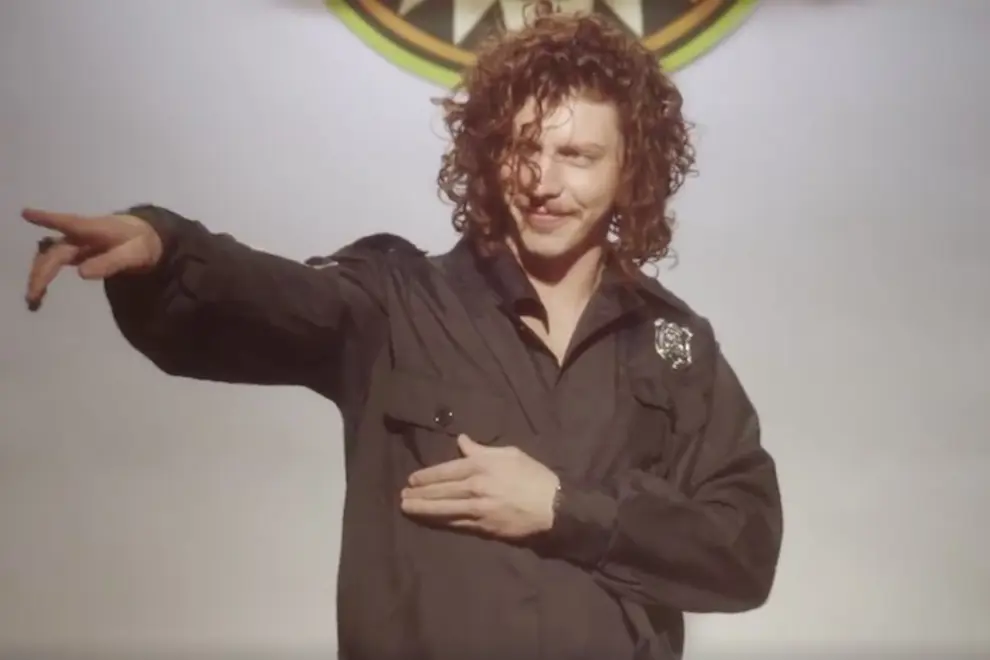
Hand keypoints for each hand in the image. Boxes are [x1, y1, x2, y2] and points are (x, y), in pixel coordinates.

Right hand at [23, 208, 163, 310]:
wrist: (145, 239)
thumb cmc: (140, 243)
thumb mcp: (134, 254)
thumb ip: (111, 262)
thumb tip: (81, 274)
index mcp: (96, 229)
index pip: (70, 223)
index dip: (49, 219)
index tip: (26, 213)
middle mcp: (80, 235)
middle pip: (56, 252)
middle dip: (42, 272)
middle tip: (33, 296)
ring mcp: (75, 244)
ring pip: (50, 257)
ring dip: (39, 276)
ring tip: (33, 300)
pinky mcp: (75, 253)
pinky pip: (54, 263)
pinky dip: (44, 276)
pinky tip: (40, 293)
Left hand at [400, 434, 559, 538]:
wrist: (554, 507)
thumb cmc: (534, 476)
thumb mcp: (510, 454)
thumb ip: (482, 449)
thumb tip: (462, 441)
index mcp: (482, 465)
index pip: (446, 470)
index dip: (426, 476)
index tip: (412, 479)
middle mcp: (476, 486)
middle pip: (441, 490)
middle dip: (419, 493)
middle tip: (402, 495)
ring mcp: (478, 509)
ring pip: (444, 509)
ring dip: (423, 509)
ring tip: (406, 508)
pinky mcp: (484, 527)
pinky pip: (457, 524)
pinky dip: (441, 522)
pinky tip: (430, 521)